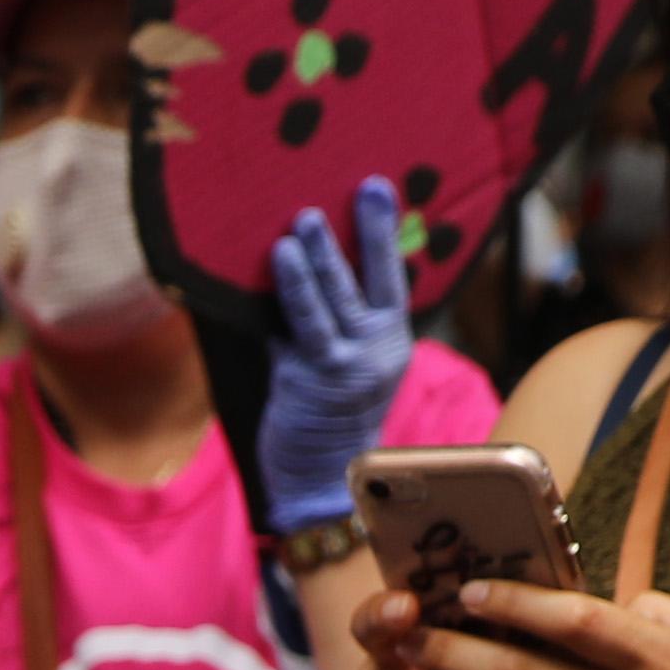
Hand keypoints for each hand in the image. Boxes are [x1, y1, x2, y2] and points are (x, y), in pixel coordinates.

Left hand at [256, 174, 415, 526]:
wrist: (323, 481)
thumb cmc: (328, 419)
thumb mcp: (352, 369)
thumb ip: (342, 325)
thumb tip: (307, 267)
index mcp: (392, 343)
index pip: (393, 278)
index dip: (386, 233)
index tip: (380, 189)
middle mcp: (377, 351)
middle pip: (370, 281)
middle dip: (360, 233)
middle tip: (349, 191)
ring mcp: (345, 365)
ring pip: (331, 301)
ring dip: (315, 261)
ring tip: (299, 226)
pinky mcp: (311, 379)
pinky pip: (297, 328)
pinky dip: (288, 293)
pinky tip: (276, 265)